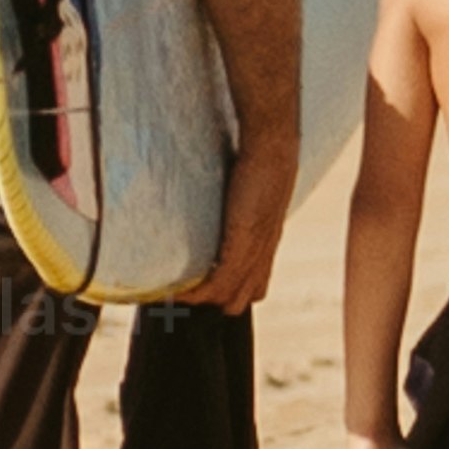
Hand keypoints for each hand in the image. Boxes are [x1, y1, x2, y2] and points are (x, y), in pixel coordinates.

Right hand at [182, 134, 297, 317]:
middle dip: (215, 301)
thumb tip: (224, 188)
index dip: (233, 291)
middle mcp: (263, 252)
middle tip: (186, 296)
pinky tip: (179, 292)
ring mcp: (254, 252)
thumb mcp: (254, 185)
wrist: (273, 146)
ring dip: (202, 300)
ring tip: (175, 295)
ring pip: (231, 298)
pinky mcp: (242, 246)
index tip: (205, 288)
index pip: (256, 286)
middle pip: (243, 298)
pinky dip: (198, 294)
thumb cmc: (262, 156)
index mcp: (268, 241)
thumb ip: (240, 197)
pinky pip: (219, 285)